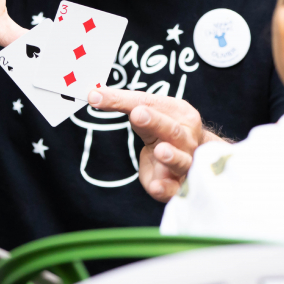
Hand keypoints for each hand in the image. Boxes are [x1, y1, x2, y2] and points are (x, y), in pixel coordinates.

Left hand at [87, 88, 223, 202]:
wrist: (191, 156)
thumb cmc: (163, 128)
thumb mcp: (145, 112)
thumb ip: (120, 102)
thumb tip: (92, 95)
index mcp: (181, 115)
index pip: (157, 106)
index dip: (139, 106)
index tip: (124, 105)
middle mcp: (187, 139)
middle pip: (172, 130)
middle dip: (156, 123)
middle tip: (137, 115)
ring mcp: (186, 163)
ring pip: (181, 160)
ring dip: (171, 156)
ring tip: (160, 151)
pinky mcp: (177, 186)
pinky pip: (175, 188)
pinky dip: (166, 188)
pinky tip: (156, 187)